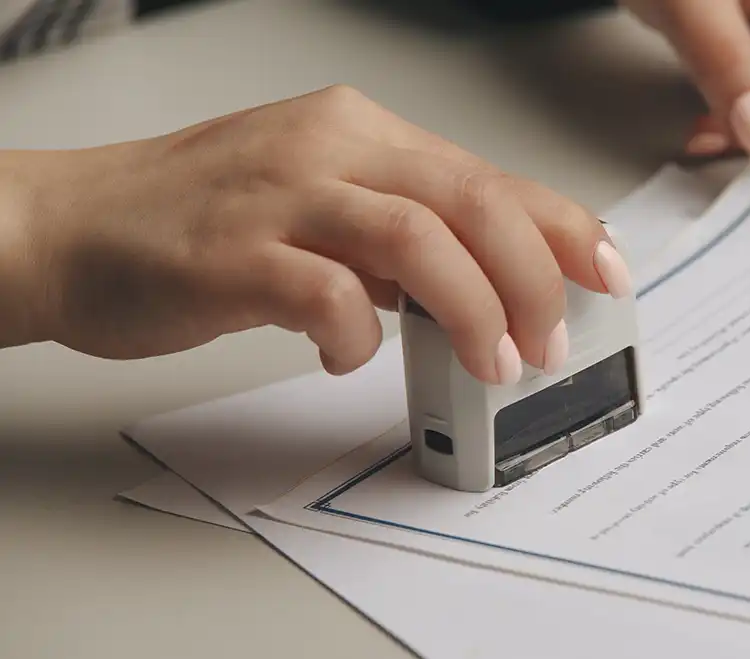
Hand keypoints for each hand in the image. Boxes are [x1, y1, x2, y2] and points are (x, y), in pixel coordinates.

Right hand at [4, 86, 631, 382]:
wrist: (70, 226)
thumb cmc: (199, 220)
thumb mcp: (320, 204)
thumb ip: (399, 236)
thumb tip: (485, 288)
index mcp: (360, 133)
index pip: (489, 175)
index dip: (563, 226)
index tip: (609, 272)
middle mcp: (329, 148)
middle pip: (471, 201)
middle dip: (534, 278)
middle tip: (551, 342)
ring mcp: (280, 196)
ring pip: (418, 240)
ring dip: (474, 310)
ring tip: (494, 362)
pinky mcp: (231, 253)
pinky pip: (325, 295)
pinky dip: (356, 337)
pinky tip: (349, 357)